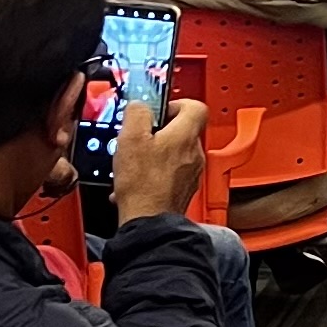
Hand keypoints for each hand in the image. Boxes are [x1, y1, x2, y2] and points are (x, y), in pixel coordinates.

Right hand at [112, 96, 207, 222]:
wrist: (148, 223)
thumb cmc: (142, 185)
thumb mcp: (130, 138)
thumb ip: (137, 113)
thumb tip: (141, 105)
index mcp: (185, 135)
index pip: (196, 106)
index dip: (175, 103)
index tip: (158, 110)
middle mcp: (194, 154)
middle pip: (184, 130)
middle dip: (161, 131)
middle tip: (141, 137)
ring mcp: (191, 174)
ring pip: (177, 152)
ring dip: (157, 153)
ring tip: (136, 161)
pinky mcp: (184, 190)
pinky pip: (172, 173)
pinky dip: (156, 173)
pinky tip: (138, 181)